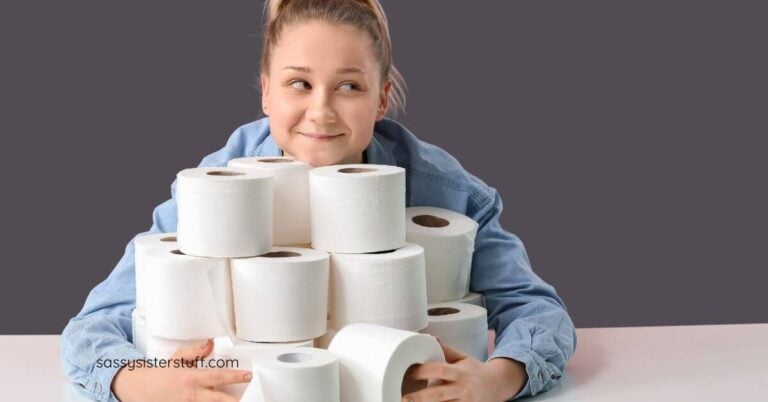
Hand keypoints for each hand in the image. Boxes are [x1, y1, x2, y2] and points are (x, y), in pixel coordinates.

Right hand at [112, 339, 251, 401]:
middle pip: (218, 400)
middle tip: (248, 398)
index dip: (234, 377)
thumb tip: (211, 344)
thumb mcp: (178, 359)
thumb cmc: (162, 374)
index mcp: (191, 378)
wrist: (140, 390)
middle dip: (233, 401)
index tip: (247, 375)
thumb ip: (195, 352)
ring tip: (239, 401)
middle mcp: (191, 395)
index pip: (217, 377)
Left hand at [402, 341, 527, 401]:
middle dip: (420, 397)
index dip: (424, 371)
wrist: (497, 384)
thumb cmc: (474, 370)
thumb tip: (429, 337)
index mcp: (459, 372)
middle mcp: (462, 389)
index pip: (440, 370)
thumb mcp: (462, 358)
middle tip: (404, 398)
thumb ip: (445, 350)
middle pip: (439, 394)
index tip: (410, 372)